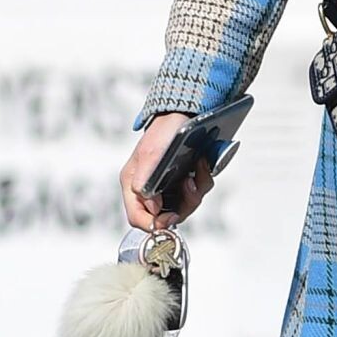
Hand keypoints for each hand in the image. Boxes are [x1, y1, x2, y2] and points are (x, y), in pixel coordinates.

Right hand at [120, 110, 215, 232]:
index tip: (170, 217)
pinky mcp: (183, 180)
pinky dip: (202, 181)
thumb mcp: (151, 154)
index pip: (138, 217)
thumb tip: (148, 204)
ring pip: (183, 207)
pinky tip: (202, 167)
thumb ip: (146, 182)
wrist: (185, 113)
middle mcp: (149, 188)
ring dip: (194, 194)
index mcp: (134, 185)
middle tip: (190, 187)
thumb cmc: (163, 131)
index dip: (154, 223)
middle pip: (164, 216)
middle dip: (182, 207)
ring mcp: (167, 185)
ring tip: (196, 176)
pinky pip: (195, 192)